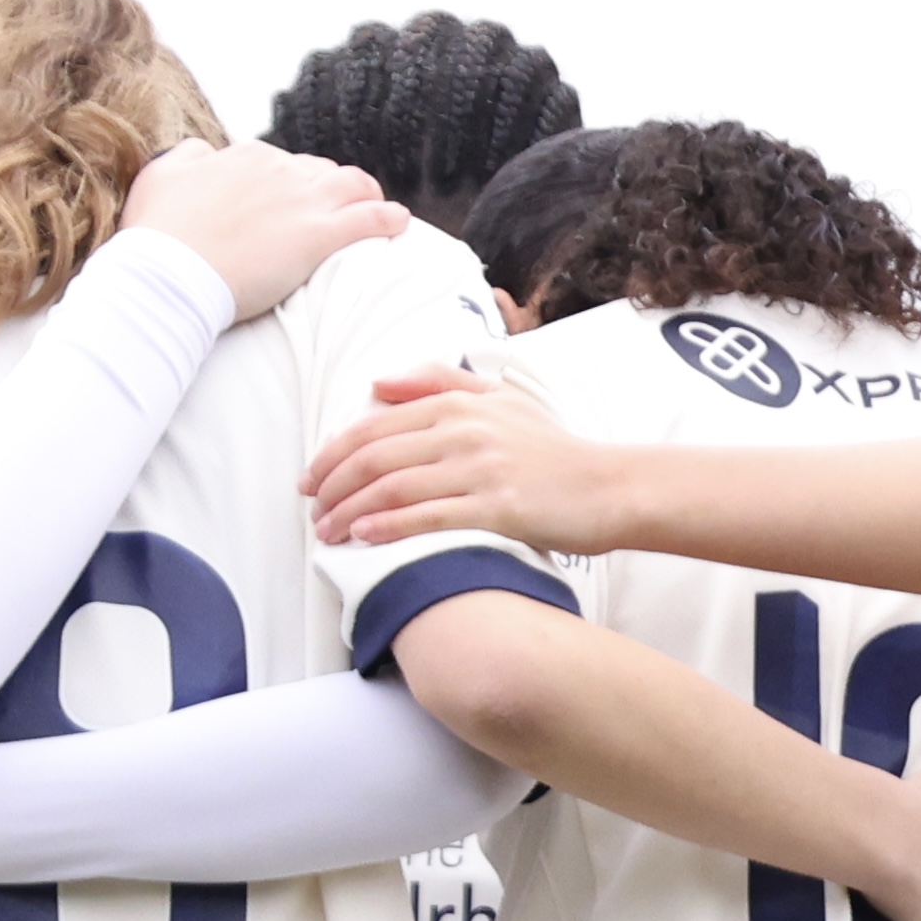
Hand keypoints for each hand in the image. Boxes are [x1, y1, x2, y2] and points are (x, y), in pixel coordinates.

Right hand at [128, 139, 410, 324]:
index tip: (290, 205)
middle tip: (333, 214)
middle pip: (321, 172)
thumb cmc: (158, 234)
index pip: (283, 163)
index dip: (291, 185)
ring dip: (368, 196)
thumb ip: (186, 157)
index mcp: (244, 156)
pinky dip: (389, 220)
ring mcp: (302, 201)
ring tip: (376, 212)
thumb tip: (204, 152)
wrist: (170, 274)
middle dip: (330, 190)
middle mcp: (279, 170)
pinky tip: (398, 226)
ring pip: (354, 185)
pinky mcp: (319, 236)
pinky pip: (371, 218)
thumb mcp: (160, 177)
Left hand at [303, 362, 597, 550]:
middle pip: (374, 457)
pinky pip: (427, 517)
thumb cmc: (553, 449)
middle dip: (333, 487)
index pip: (374, 426)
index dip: (332, 454)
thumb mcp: (500, 398)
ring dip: (350, 512)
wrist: (609, 486)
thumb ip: (437, 382)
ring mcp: (480, 469)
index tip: (311, 480)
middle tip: (312, 512)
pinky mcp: (497, 507)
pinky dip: (388, 528)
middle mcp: (463, 431)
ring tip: (327, 534)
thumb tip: (377, 383)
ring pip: (393, 488)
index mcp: (457, 403)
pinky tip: (363, 538)